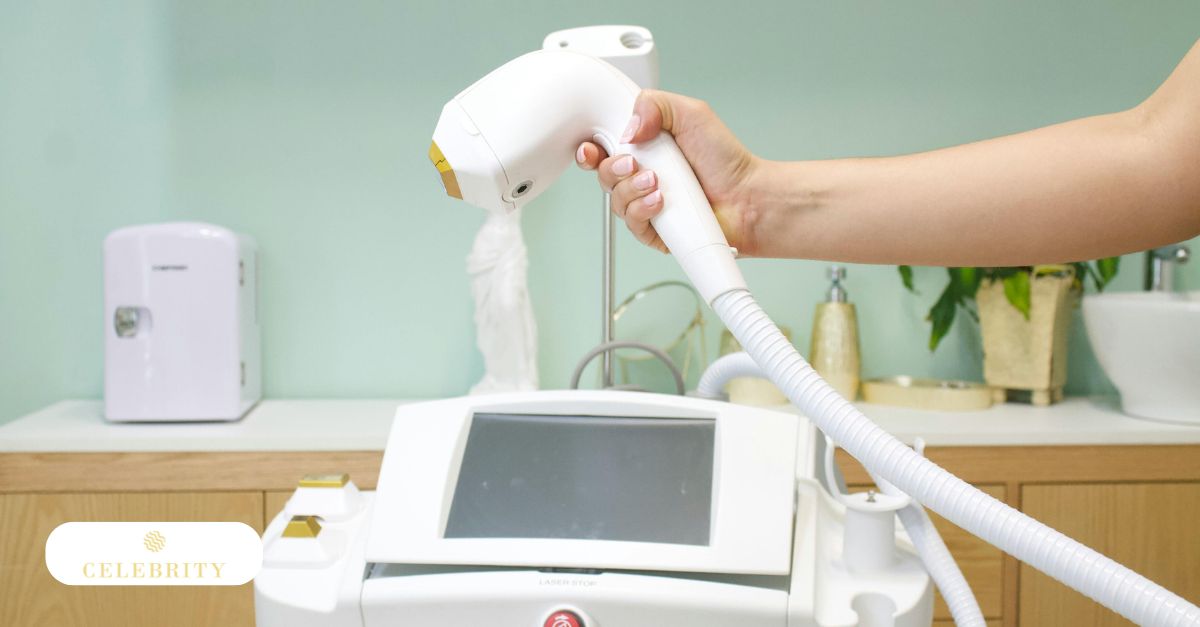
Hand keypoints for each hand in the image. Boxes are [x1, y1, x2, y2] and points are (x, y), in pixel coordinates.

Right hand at [576, 90, 762, 253]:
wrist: (747, 197)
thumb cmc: (725, 160)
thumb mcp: (691, 113)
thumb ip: (654, 104)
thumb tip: (628, 127)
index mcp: (644, 148)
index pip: (604, 148)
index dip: (591, 149)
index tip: (592, 148)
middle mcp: (641, 176)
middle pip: (603, 175)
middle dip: (611, 168)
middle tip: (632, 163)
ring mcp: (646, 204)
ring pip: (615, 200)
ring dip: (632, 189)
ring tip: (657, 181)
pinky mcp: (653, 230)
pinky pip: (632, 223)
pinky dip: (641, 210)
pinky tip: (660, 201)